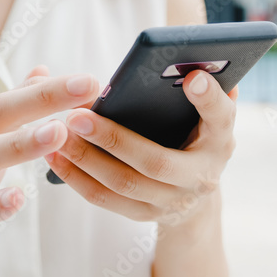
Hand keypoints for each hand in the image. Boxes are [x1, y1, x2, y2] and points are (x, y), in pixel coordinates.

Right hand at [0, 66, 100, 276]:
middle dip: (44, 97)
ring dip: (22, 142)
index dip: (54, 87)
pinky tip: (19, 197)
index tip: (92, 80)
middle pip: (2, 113)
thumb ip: (14, 107)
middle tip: (85, 86)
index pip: (16, 97)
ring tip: (58, 133)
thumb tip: (42, 71)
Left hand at [45, 69, 237, 227]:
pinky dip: (76, 178)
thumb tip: (196, 62)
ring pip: (124, 183)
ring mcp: (172, 201)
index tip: (192, 77)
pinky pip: (105, 199)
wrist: (195, 194)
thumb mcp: (206, 115)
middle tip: (77, 115)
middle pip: (155, 162)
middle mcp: (201, 176)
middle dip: (114, 139)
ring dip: (86, 159)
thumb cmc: (194, 136)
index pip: (221, 116)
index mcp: (220, 140)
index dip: (209, 98)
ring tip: (59, 133)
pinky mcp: (144, 214)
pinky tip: (55, 156)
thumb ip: (203, 90)